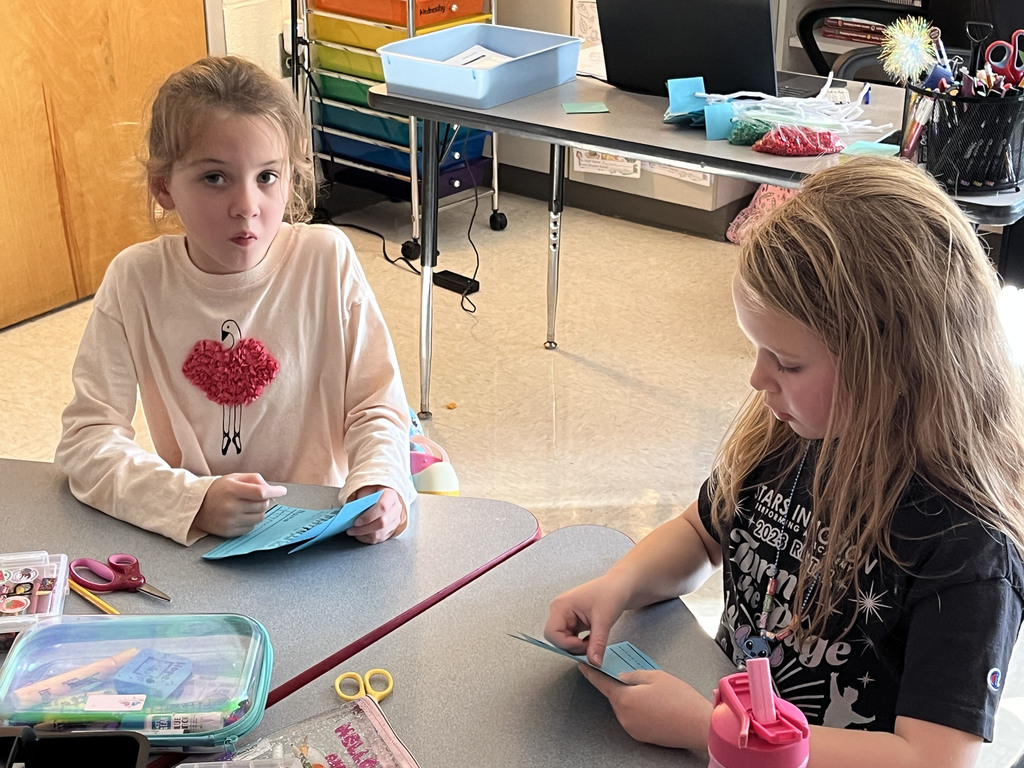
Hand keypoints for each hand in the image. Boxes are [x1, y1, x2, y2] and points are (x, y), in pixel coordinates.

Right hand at [193, 473, 287, 537]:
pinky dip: (251, 520)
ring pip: (260, 518)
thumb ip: (255, 479)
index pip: (260, 492)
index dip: (274, 492)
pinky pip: (251, 527)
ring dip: (259, 511)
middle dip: (265, 500)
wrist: (197, 507)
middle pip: (263, 506)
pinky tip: (241, 515)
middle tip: (257, 497)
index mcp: (232, 489)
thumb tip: (272, 490)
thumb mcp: (234, 477)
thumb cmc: (219, 490)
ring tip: (248, 505)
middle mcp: (230, 506)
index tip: (282, 491)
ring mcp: (230, 521)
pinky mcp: (229, 532)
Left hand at [348, 486, 405, 543]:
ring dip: (364, 534)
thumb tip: (350, 511)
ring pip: (380, 534)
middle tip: (351, 529)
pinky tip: (359, 534)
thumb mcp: (365, 489)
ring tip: (353, 531)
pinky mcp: (392, 530)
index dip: (368, 516)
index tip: (356, 521)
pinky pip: (379, 539)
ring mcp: (396, 521)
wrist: (383, 497)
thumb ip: (359, 498)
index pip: (382, 507)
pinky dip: (367, 538)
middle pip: (382, 523)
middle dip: (364, 528)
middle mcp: (396, 509)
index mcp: (390, 496)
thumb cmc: (373, 493)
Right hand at [544, 576, 631, 666]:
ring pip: (564, 641)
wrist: (621, 586)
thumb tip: (594, 662)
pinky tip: (593, 639)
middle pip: (556, 639)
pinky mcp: (574, 621)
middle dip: (572, 647)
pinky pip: (572, 638)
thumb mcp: (604, 620)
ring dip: (578, 646)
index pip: (551, 633)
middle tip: (590, 647)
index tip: (584, 646)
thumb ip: (597, 643)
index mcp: (561, 606)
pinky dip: (582, 643)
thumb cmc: (611, 592)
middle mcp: (560, 610)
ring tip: (594, 641)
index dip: (566, 644)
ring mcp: (566, 616)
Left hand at [579, 665, 711, 749]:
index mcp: (624, 699)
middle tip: (633, 675)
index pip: (601, 683)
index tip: (583, 666)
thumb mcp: (656, 676)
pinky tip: (654, 704)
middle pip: (615, 696)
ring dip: (631, 698)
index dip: (591, 673)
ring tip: (651, 691)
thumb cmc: (680, 699)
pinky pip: (634, 718)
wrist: (699, 726)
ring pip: (625, 707)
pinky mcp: (642, 737)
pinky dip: (638, 709)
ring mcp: (632, 729)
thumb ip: (633, 674)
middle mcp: (624, 717)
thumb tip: (622, 676)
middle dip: (620, 685)